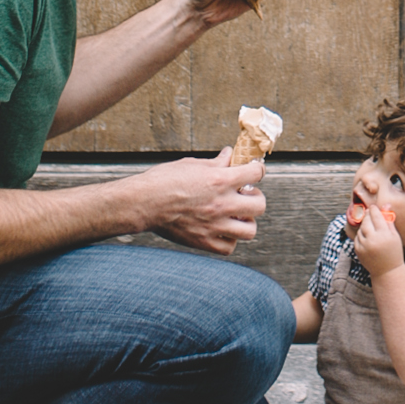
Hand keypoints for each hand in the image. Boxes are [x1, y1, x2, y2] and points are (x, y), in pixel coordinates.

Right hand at [128, 149, 265, 255]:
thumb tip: (229, 156)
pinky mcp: (204, 241)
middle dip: (255, 198)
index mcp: (220, 180)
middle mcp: (222, 203)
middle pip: (260, 205)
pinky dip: (229, 240)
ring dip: (246, 222)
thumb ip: (215, 163)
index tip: (252, 171)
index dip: (257, 170)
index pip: (256, 173)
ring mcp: (215, 225)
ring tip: (237, 216)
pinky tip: (222, 230)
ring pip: (250, 230)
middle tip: (245, 196)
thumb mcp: (192, 164)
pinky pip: (229, 247)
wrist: (144, 203)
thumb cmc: (164, 181)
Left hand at [349, 195, 404, 275]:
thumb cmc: (394, 252)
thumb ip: (389, 219)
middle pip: (366, 221)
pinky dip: (361, 234)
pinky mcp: (358, 250)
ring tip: (370, 227)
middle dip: (367, 215)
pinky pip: (357, 237)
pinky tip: (367, 236)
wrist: (387, 271)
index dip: (374, 209)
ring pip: (361, 229)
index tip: (374, 207)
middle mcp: (372, 240)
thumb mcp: (394, 235)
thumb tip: (386, 204)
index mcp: (384, 234)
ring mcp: (364, 246)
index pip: (376, 216)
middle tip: (369, 213)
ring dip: (364, 225)